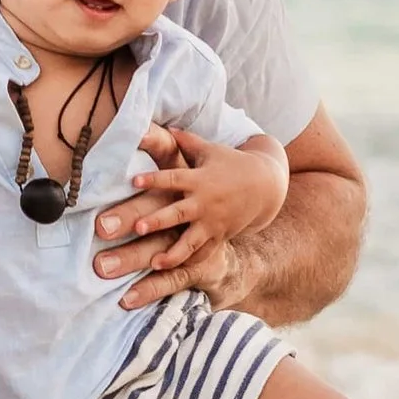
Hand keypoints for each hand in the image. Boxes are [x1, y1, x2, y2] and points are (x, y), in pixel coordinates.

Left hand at [92, 124, 286, 310]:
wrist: (265, 186)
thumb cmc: (230, 164)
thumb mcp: (209, 149)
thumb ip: (184, 141)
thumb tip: (159, 124)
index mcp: (199, 178)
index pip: (173, 178)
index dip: (154, 179)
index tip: (133, 181)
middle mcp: (204, 202)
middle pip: (178, 212)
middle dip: (158, 220)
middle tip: (138, 227)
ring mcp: (212, 222)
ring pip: (190, 240)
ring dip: (172, 252)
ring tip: (153, 262)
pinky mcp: (219, 236)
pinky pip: (202, 253)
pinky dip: (186, 263)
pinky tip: (168, 274)